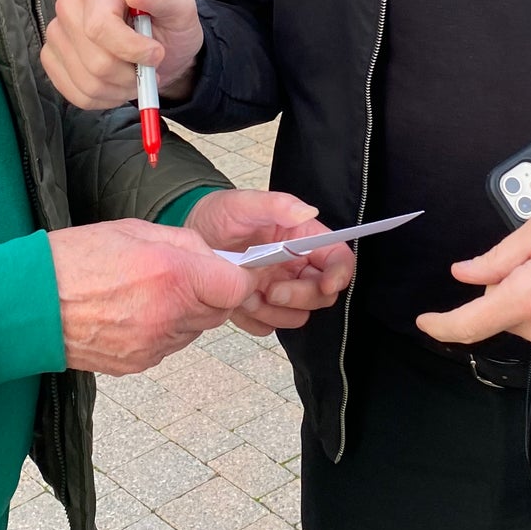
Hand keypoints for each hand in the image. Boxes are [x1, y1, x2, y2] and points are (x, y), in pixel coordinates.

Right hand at [43, 0, 204, 109]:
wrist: (161, 50)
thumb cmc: (170, 25)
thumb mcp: (180, 7)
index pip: (99, 28)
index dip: (130, 50)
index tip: (156, 55)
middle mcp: (70, 7)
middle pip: (95, 61)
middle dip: (130, 76)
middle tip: (150, 71)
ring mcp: (57, 35)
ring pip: (88, 82)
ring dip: (121, 90)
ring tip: (137, 78)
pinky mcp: (52, 61)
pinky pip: (77, 95)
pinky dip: (106, 100)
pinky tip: (119, 86)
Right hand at [47, 218, 253, 374]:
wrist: (29, 304)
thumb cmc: (74, 260)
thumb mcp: (134, 230)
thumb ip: (184, 243)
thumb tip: (212, 257)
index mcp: (172, 275)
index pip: (236, 287)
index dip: (238, 276)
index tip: (231, 269)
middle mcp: (169, 314)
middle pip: (218, 310)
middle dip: (210, 292)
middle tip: (182, 275)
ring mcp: (154, 344)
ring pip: (194, 329)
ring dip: (185, 311)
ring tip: (148, 291)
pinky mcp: (138, 363)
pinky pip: (168, 345)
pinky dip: (162, 329)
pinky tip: (133, 311)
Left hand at [186, 189, 354, 338]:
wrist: (191, 237)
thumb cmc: (219, 215)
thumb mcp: (244, 203)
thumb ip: (277, 205)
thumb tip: (308, 211)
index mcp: (302, 239)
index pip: (338, 259)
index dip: (339, 274)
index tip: (326, 284)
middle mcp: (296, 266)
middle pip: (322, 294)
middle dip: (299, 296)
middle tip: (271, 289)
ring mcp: (279, 289)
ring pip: (298, 316)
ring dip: (274, 310)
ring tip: (247, 292)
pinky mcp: (260, 307)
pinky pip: (269, 326)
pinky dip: (255, 319)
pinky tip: (238, 302)